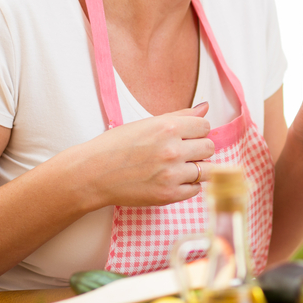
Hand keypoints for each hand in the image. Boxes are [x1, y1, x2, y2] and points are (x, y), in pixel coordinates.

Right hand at [75, 102, 214, 207]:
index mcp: (168, 127)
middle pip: (209, 147)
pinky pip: (196, 189)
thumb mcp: (147, 123)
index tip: (187, 135)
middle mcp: (173, 150)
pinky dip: (189, 184)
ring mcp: (172, 174)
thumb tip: (205, 107)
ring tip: (180, 166)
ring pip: (208, 170)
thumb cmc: (117, 145)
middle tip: (183, 151)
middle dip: (199, 148)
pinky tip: (174, 179)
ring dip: (197, 168)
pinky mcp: (168, 195)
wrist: (93, 173)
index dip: (197, 130)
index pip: (205, 126)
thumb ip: (180, 115)